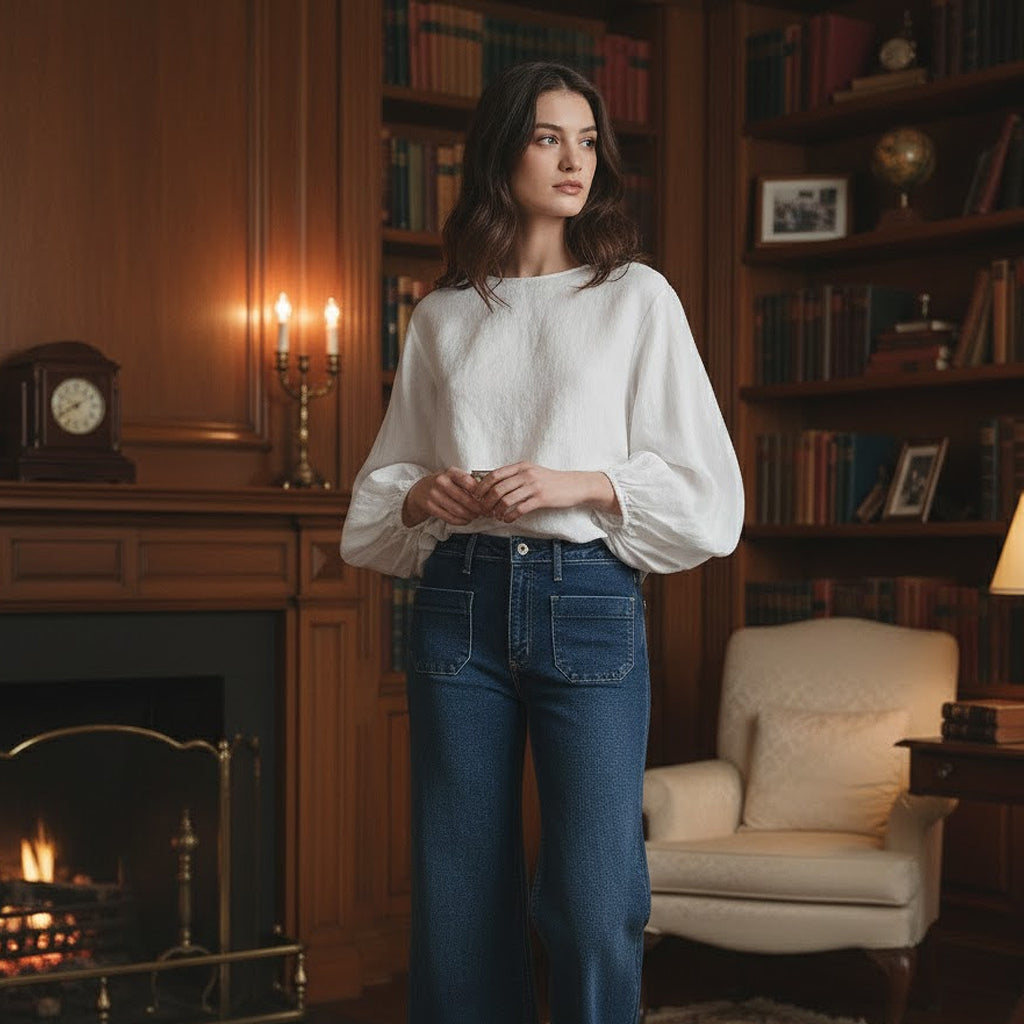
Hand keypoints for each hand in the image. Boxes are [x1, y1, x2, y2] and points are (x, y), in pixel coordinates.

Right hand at [403, 468, 482, 526]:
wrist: (419, 491)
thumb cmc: (442, 484)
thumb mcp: (453, 477)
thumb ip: (468, 482)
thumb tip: (487, 494)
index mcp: (450, 472)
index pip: (468, 481)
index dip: (480, 492)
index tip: (487, 499)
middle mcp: (441, 482)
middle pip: (465, 499)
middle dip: (478, 508)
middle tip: (484, 512)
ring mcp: (434, 495)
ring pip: (458, 510)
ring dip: (470, 516)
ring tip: (476, 516)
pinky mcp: (430, 507)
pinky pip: (450, 518)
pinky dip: (461, 521)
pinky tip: (466, 520)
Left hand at [473, 462, 618, 522]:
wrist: (574, 485)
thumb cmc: (551, 480)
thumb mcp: (532, 472)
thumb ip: (514, 476)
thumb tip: (492, 484)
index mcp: (521, 466)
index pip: (494, 475)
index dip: (482, 487)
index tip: (477, 496)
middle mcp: (526, 474)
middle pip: (497, 488)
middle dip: (487, 501)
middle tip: (484, 510)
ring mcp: (534, 486)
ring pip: (506, 499)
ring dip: (497, 511)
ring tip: (496, 516)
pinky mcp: (541, 499)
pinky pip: (519, 509)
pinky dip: (510, 516)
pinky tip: (508, 519)